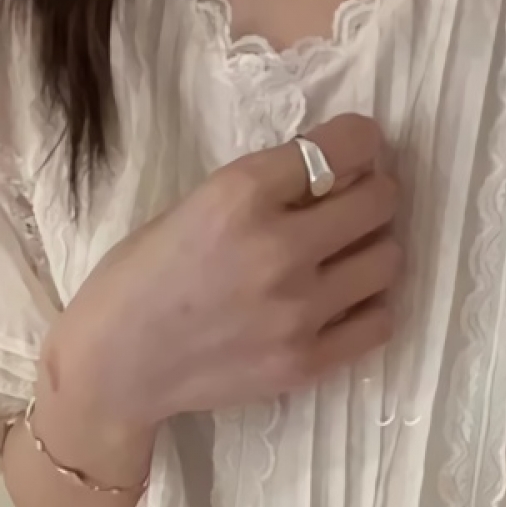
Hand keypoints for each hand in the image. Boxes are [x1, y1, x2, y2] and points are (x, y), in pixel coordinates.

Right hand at [45, 114, 400, 433]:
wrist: (116, 365)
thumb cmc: (141, 275)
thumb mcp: (195, 204)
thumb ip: (266, 187)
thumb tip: (338, 173)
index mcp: (241, 194)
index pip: (347, 145)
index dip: (361, 140)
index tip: (357, 150)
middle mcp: (279, 248)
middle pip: (381, 200)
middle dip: (374, 191)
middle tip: (355, 202)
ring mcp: (298, 311)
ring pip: (389, 259)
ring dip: (374, 247)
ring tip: (346, 255)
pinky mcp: (305, 362)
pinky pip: (381, 320)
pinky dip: (369, 304)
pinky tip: (343, 301)